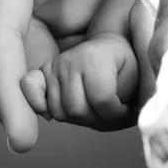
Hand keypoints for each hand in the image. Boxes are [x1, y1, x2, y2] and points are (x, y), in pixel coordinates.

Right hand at [21, 34, 137, 132]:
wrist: (110, 47)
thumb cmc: (126, 67)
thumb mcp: (137, 80)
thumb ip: (124, 101)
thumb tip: (113, 119)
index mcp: (94, 58)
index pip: (102, 101)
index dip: (118, 114)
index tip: (128, 110)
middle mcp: (68, 60)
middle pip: (77, 110)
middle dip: (98, 120)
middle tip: (110, 113)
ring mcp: (53, 66)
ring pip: (58, 111)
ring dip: (78, 119)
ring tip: (92, 110)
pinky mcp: (42, 72)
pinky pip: (30, 90)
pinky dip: (39, 105)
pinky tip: (53, 111)